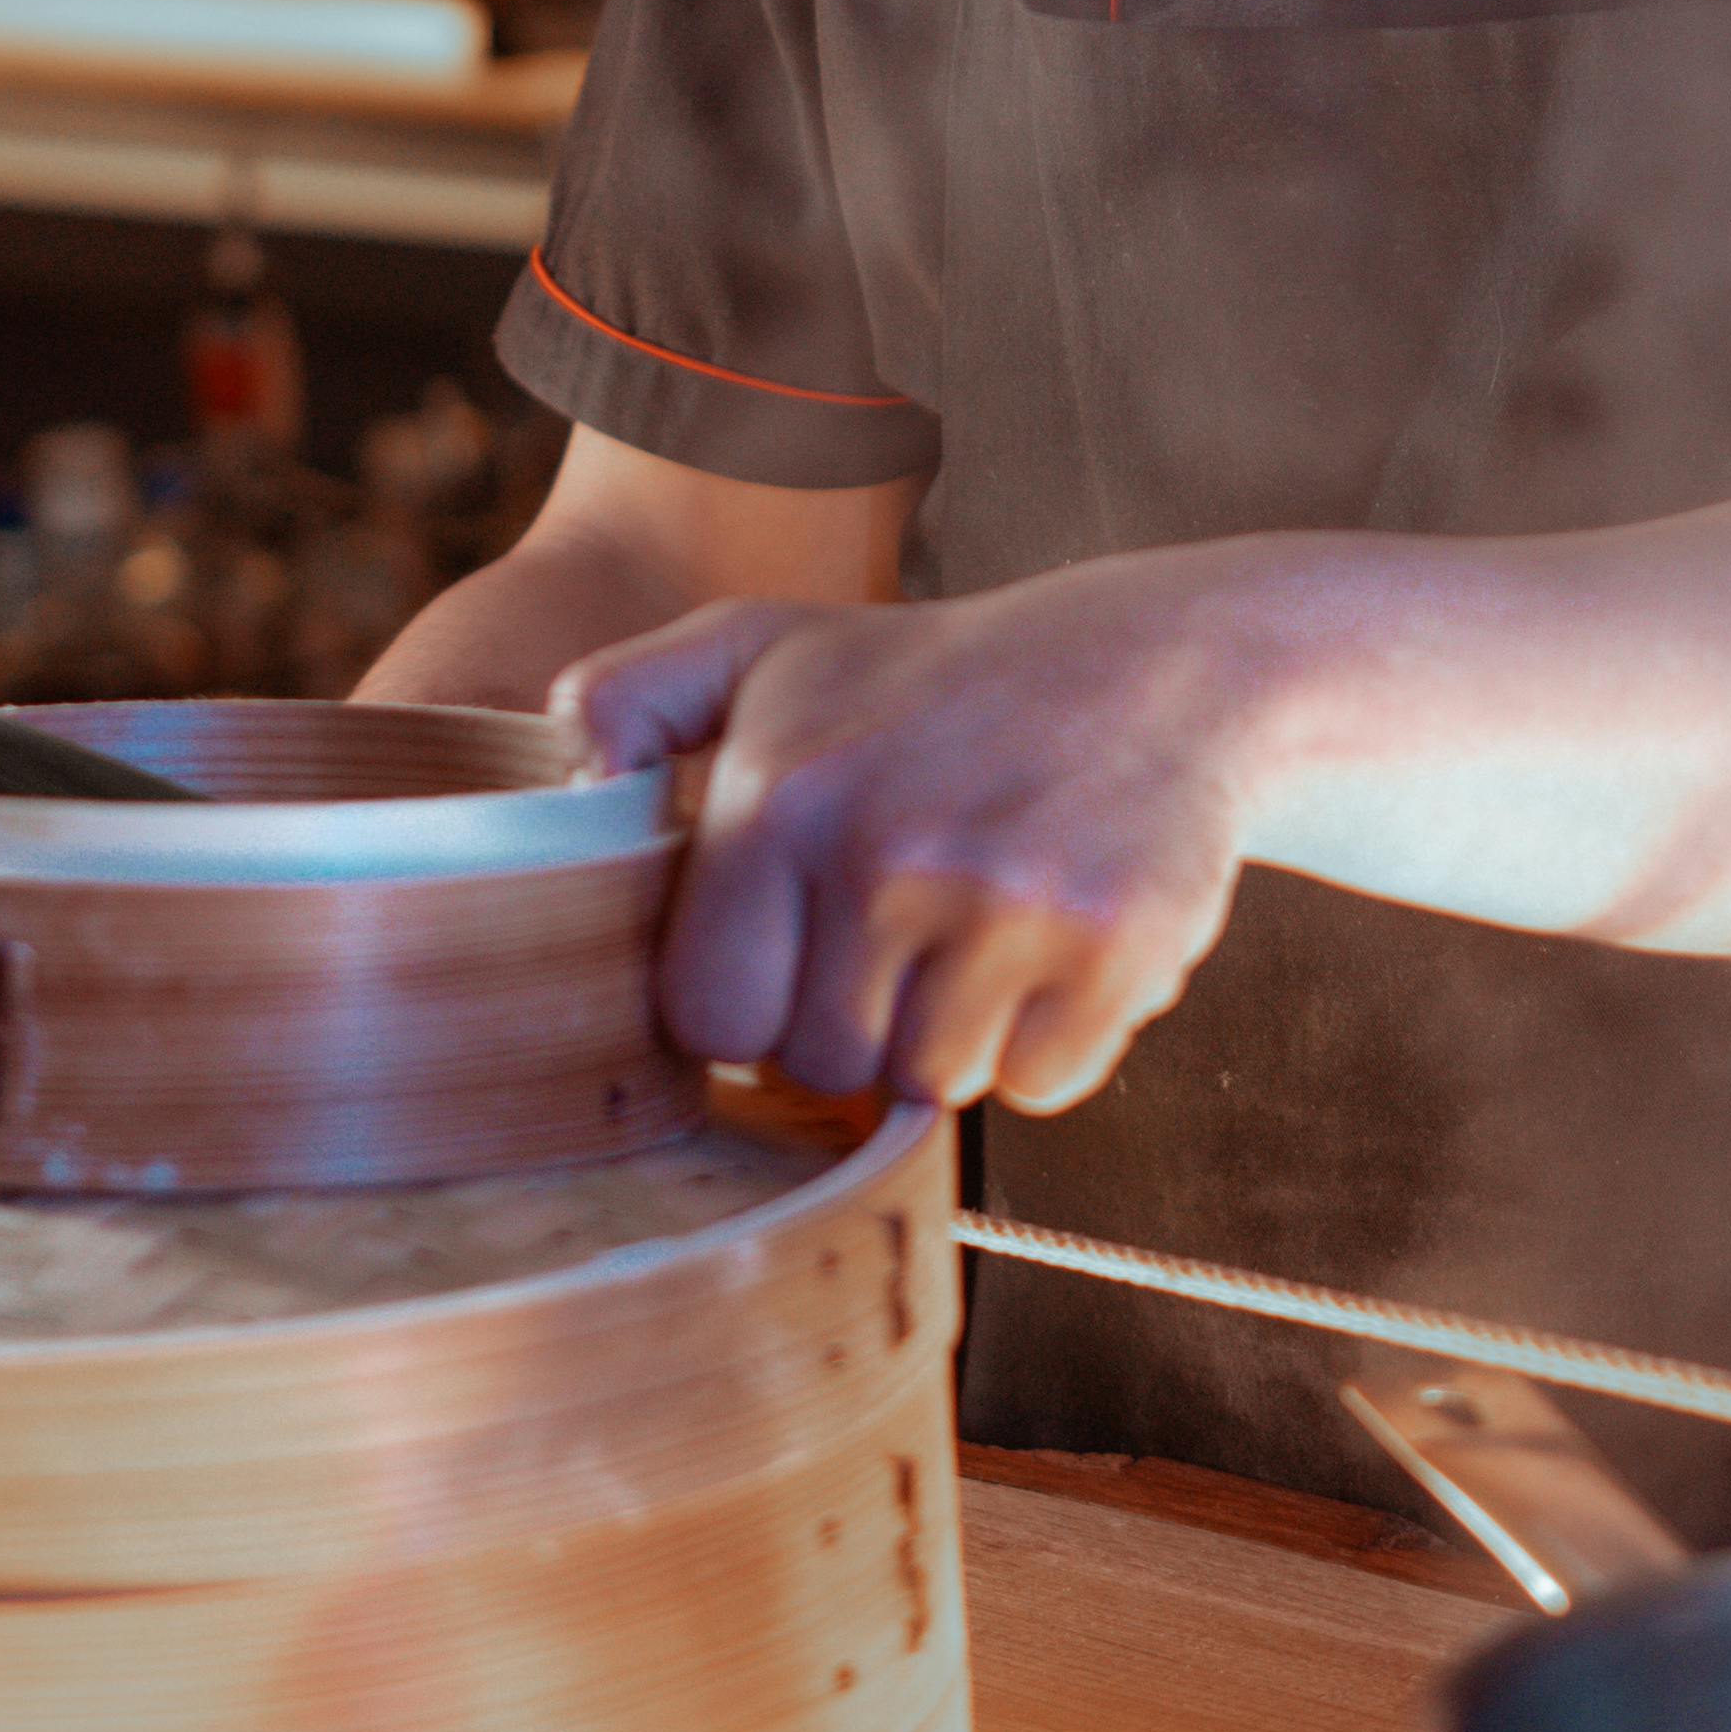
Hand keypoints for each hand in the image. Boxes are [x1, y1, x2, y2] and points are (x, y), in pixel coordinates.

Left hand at [554, 555, 1285, 1111]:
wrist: (1162, 660)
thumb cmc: (936, 677)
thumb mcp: (766, 645)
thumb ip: (630, 696)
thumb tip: (568, 787)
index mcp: (784, 796)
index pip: (712, 1019)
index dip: (755, 1000)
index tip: (801, 945)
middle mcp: (886, 852)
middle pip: (823, 1065)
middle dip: (859, 1019)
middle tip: (911, 921)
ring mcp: (1007, 903)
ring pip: (932, 1083)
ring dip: (956, 1031)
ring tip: (985, 920)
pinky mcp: (1115, 948)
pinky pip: (1042, 1086)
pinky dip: (1052, 1042)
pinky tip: (1057, 941)